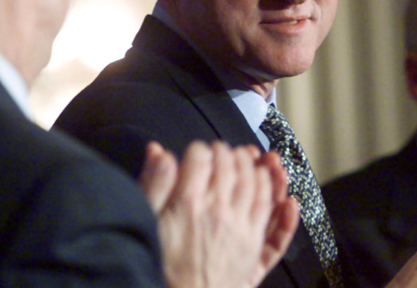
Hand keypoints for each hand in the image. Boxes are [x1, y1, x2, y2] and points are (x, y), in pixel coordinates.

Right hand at [138, 141, 296, 287]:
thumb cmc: (162, 267)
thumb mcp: (146, 222)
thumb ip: (154, 184)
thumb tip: (159, 153)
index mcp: (188, 202)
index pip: (200, 158)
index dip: (199, 149)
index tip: (197, 151)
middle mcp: (217, 210)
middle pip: (229, 166)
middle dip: (225, 152)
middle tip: (221, 150)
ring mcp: (239, 225)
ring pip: (252, 181)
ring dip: (250, 164)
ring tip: (245, 156)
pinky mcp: (253, 242)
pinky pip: (267, 205)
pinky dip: (270, 187)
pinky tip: (269, 179)